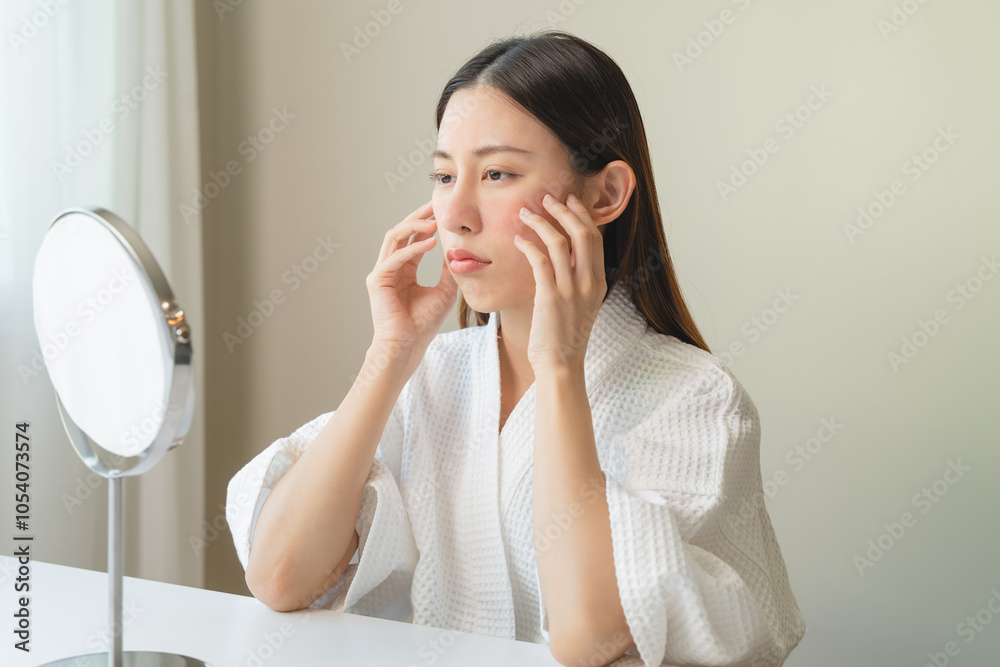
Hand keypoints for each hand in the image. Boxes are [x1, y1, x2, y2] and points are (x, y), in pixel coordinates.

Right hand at [366, 200, 456, 358]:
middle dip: (418, 217)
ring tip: (433, 221)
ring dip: (414, 227)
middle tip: (435, 205)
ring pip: (394, 238)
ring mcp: (382, 272)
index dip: (426, 223)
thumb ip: (448, 269)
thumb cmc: (424, 323)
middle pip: (401, 232)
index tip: (442, 212)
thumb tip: (459, 250)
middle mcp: (391, 266)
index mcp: (404, 269)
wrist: (408, 345)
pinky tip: (430, 243)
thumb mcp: (445, 290)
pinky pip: (395, 258)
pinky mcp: (378, 280)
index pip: (412, 238)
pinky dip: (412, 249)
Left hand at [513, 193, 606, 371]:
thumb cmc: (564, 336)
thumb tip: (562, 255)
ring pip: (560, 242)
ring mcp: (571, 290)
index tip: (569, 201)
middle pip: (583, 233)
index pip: (595, 238)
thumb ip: (576, 279)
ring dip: (541, 222)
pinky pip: (540, 261)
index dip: (582, 215)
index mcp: (598, 282)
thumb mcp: (579, 304)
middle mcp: (589, 283)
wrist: (560, 365)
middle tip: (547, 198)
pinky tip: (518, 239)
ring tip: (526, 213)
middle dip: (564, 211)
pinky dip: (528, 245)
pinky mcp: (550, 297)